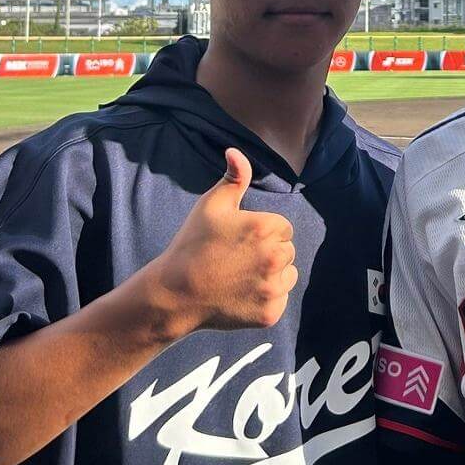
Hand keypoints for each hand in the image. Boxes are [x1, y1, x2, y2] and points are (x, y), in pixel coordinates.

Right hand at [142, 148, 297, 334]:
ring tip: (239, 276)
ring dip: (272, 275)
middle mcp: (276, 257)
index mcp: (268, 227)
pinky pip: (280, 299)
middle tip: (236, 259)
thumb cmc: (193, 245)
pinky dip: (266, 298)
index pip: (283, 228)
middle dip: (268, 253)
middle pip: (287, 251)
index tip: (239, 241)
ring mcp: (274, 287)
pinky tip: (241, 294)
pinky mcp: (272, 312)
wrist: (176, 293)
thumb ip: (233, 178)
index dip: (262, 233)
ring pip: (288, 275)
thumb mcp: (211, 205)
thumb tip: (236, 151)